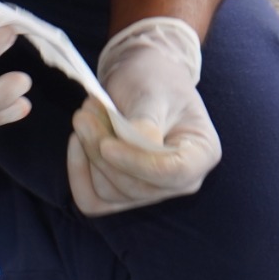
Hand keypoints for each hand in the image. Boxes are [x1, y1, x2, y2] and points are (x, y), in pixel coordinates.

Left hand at [66, 17, 220, 216]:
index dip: (136, 162)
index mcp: (201, 154)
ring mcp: (151, 191)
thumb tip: (134, 144)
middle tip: (84, 112)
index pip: (172, 173)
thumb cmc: (155, 79)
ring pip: (110, 194)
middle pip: (136, 187)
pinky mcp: (122, 193)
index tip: (105, 144)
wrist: (142, 78)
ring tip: (87, 115)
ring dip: (88, 155)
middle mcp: (180, 181)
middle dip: (103, 152)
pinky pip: (94, 200)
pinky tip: (77, 142)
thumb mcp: (154, 90)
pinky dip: (79, 173)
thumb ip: (146, 121)